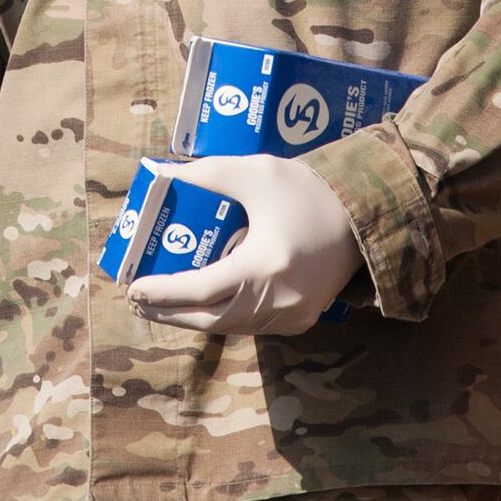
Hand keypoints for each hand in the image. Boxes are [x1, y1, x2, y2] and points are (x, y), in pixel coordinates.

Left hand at [125, 155, 360, 336]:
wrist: (366, 214)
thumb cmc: (309, 191)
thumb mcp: (256, 173)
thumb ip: (209, 174)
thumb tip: (163, 174)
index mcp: (263, 266)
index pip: (200, 290)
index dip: (163, 291)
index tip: (134, 286)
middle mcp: (277, 300)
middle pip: (210, 319)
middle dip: (170, 313)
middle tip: (140, 300)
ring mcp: (292, 315)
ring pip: (231, 327)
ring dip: (195, 319)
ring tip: (164, 305)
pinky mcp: (302, 318)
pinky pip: (252, 326)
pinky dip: (224, 318)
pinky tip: (204, 306)